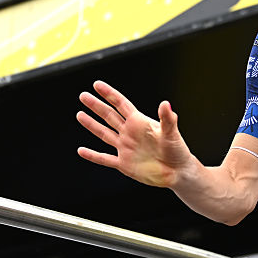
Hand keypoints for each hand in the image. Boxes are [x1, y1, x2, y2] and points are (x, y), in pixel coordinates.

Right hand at [77, 80, 191, 186]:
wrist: (177, 172)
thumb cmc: (178, 150)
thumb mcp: (172, 133)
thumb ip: (167, 119)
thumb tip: (165, 103)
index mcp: (139, 122)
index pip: (121, 104)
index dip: (109, 94)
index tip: (97, 85)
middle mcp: (130, 133)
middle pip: (109, 116)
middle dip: (96, 106)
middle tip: (83, 96)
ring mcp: (125, 148)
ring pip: (104, 134)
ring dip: (92, 125)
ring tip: (80, 115)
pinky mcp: (124, 164)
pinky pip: (105, 159)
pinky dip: (93, 156)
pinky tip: (81, 151)